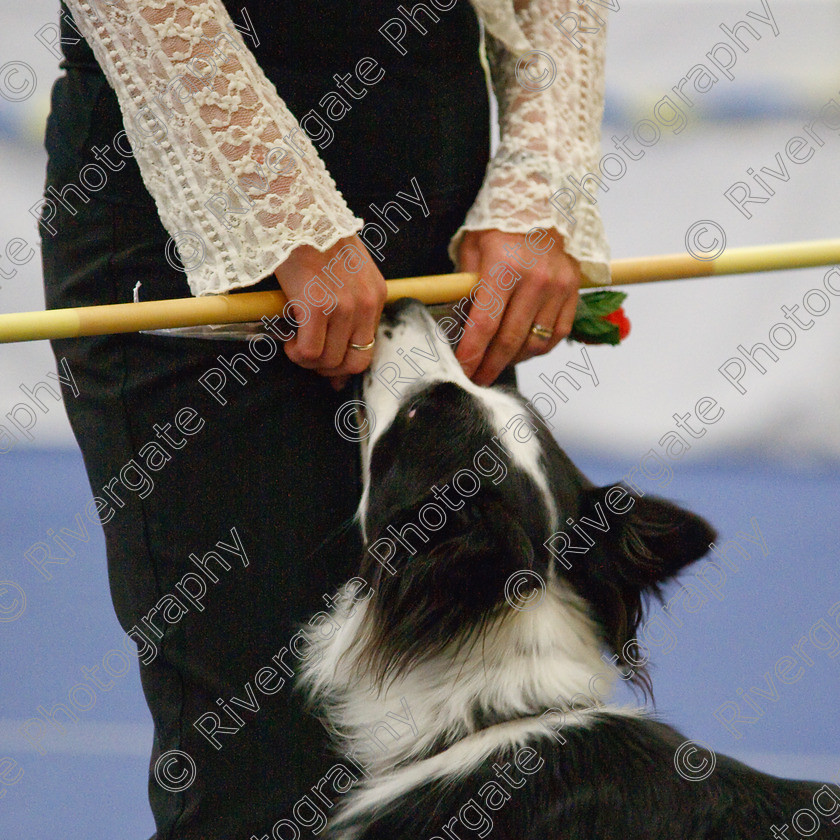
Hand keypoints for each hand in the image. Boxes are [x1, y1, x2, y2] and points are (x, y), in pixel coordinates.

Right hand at [274, 235, 386, 389]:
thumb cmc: (313, 238)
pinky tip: (287, 334)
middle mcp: (366, 303)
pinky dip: (294, 352)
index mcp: (376, 295)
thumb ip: (349, 306)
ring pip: (328, 361)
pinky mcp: (317, 306)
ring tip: (294, 339)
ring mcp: (343, 306)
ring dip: (306, 359)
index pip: (369, 350)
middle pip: (352, 363)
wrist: (294, 211)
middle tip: (306, 353)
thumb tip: (338, 355)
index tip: (326, 367)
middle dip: (326, 368)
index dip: (345, 365)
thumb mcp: (347, 271)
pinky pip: (308, 352)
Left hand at [455, 228, 580, 385]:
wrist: (542, 202)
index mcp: (504, 268)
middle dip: (489, 365)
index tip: (462, 371)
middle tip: (477, 378)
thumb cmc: (500, 227)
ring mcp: (558, 287)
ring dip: (513, 360)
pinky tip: (523, 349)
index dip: (472, 354)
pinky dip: (539, 348)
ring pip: (535, 343)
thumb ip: (464, 286)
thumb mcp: (472, 248)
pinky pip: (558, 335)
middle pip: (510, 340)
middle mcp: (535, 279)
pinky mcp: (574, 292)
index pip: (485, 325)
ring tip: (498, 362)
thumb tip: (459, 327)